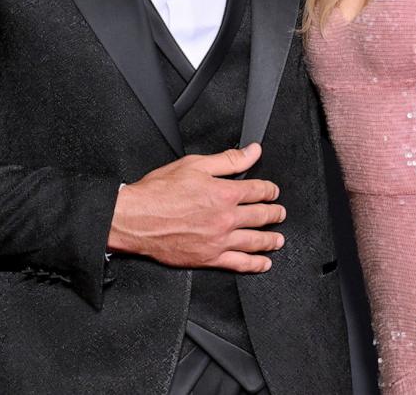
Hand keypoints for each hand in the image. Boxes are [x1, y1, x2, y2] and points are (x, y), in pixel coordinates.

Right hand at [108, 143, 285, 272]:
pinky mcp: (208, 258)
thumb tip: (252, 151)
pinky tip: (263, 263)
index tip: (273, 191)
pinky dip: (255, 264)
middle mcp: (225, 218)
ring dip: (271, 240)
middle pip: (261, 216)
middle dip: (274, 214)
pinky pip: (239, 264)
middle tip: (280, 213)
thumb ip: (228, 160)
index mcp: (224, 193)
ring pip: (255, 241)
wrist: (134, 218)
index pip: (258, 190)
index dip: (270, 190)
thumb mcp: (194, 165)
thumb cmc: (159, 192)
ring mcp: (218, 241)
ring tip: (278, 239)